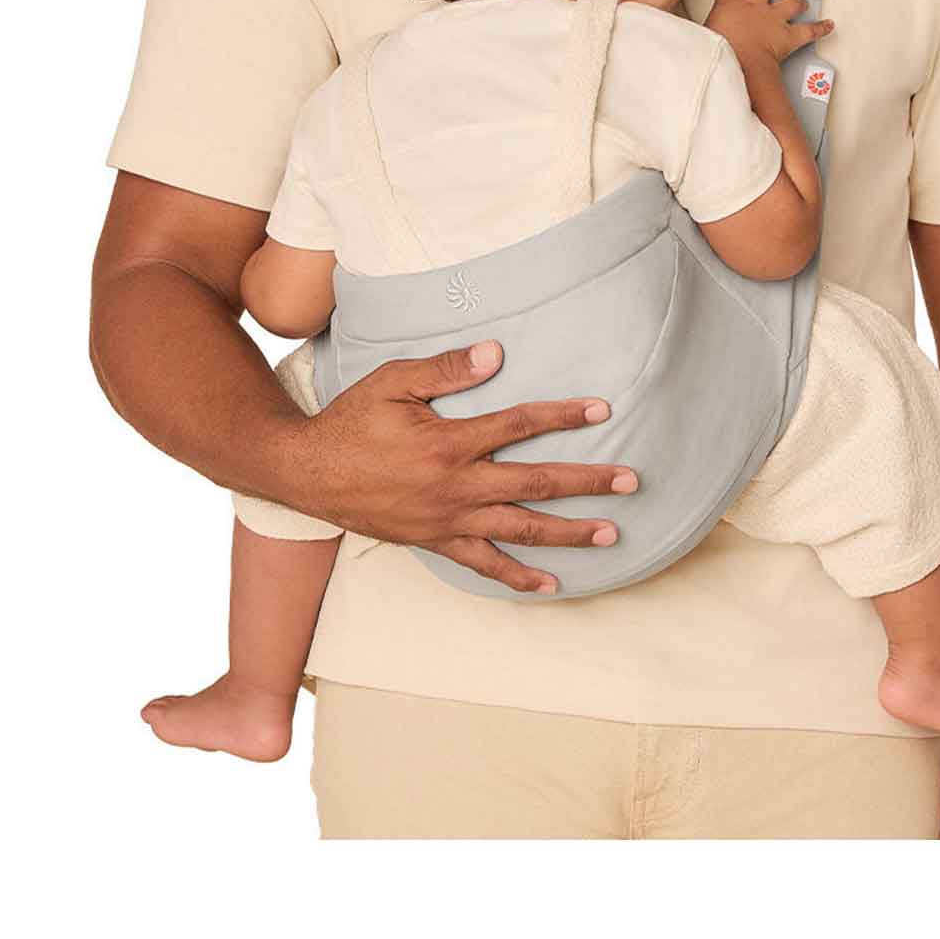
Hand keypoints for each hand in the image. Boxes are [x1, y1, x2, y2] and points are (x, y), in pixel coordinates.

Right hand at [280, 339, 637, 594]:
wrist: (309, 472)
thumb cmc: (352, 420)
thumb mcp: (393, 381)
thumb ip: (447, 369)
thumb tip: (497, 354)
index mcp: (448, 442)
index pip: (519, 425)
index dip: (563, 417)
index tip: (601, 411)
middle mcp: (455, 486)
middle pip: (535, 484)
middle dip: (587, 483)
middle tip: (630, 481)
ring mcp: (448, 520)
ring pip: (520, 530)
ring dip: (569, 533)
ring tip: (612, 535)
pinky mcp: (437, 541)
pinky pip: (485, 565)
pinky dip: (520, 577)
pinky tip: (552, 584)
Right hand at [703, 0, 833, 68]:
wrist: (739, 64)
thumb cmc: (718, 52)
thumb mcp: (701, 36)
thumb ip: (701, 32)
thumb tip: (690, 37)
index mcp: (729, 4)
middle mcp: (754, 6)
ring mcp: (773, 19)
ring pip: (790, 2)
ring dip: (797, 0)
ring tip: (802, 0)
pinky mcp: (788, 35)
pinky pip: (808, 30)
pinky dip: (820, 28)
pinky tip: (829, 26)